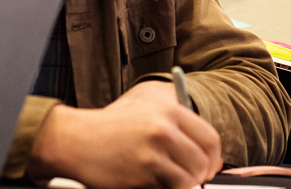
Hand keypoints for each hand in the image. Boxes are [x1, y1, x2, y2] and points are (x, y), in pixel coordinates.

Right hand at [28, 80, 222, 188]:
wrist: (77, 139)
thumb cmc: (111, 127)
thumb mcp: (144, 110)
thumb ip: (175, 124)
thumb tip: (205, 151)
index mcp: (168, 110)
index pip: (210, 138)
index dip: (213, 157)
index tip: (209, 166)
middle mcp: (164, 128)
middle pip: (203, 161)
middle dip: (200, 175)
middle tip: (191, 179)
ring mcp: (153, 151)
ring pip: (189, 179)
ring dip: (184, 185)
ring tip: (170, 181)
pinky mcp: (142, 172)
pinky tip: (155, 183)